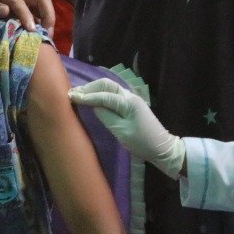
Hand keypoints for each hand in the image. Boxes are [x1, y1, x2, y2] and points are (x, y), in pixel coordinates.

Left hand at [0, 0, 55, 31]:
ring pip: (44, 2)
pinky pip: (40, 10)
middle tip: (46, 32)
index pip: (18, 2)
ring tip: (46, 35)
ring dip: (49, 18)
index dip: (26, 15)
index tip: (31, 30)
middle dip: (48, 13)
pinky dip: (44, 21)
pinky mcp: (27, 3)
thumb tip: (6, 11)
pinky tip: (41, 33)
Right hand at [68, 78, 184, 177]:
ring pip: (109, 88)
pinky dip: (100, 94)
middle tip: (73, 93)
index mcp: (128, 102)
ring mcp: (131, 99)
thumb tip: (93, 106)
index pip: (103, 95)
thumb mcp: (121, 131)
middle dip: (89, 88)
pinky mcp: (130, 105)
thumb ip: (106, 116)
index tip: (70, 97)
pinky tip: (93, 98)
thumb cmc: (142, 142)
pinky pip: (113, 94)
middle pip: (106, 84)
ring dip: (94, 89)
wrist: (163, 148)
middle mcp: (129, 96)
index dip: (86, 96)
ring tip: (79, 94)